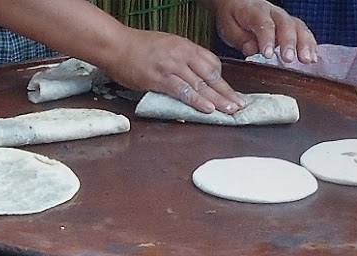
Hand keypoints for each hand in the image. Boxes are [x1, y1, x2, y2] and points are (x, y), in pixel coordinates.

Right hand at [101, 29, 245, 114]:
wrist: (116, 45)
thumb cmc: (137, 47)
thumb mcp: (165, 45)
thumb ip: (180, 58)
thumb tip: (190, 74)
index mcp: (185, 46)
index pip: (212, 63)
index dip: (222, 80)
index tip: (229, 92)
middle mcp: (182, 55)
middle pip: (211, 75)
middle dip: (227, 92)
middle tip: (240, 104)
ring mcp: (171, 66)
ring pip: (200, 84)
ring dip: (217, 99)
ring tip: (229, 110)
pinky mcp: (159, 79)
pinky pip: (183, 91)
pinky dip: (196, 100)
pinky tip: (207, 108)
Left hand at [209, 0, 317, 62]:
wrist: (239, 4)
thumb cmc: (234, 18)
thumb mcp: (229, 28)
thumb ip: (240, 39)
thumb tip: (251, 50)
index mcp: (256, 12)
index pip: (264, 25)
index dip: (267, 39)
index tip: (268, 54)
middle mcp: (274, 13)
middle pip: (286, 25)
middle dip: (289, 43)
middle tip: (289, 59)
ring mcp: (285, 18)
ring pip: (299, 28)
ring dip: (305, 44)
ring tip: (307, 60)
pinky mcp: (292, 26)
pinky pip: (304, 32)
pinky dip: (311, 45)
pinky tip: (314, 58)